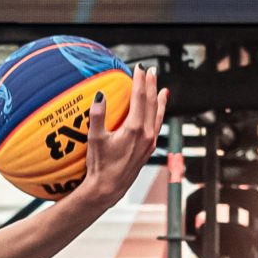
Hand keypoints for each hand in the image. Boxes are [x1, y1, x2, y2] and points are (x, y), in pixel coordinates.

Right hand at [73, 64, 169, 211]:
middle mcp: (146, 134)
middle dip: (151, 85)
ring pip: (158, 115)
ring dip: (159, 99)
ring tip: (162, 89)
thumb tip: (100, 95)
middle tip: (151, 71)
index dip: (140, 81)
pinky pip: (157, 126)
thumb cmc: (100, 166)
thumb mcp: (95, 139)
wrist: (108, 189)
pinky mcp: (149, 149)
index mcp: (134, 128)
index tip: (139, 68)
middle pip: (151, 103)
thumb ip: (97, 115)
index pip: (140, 98)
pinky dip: (159, 115)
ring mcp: (150, 142)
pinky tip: (158, 113)